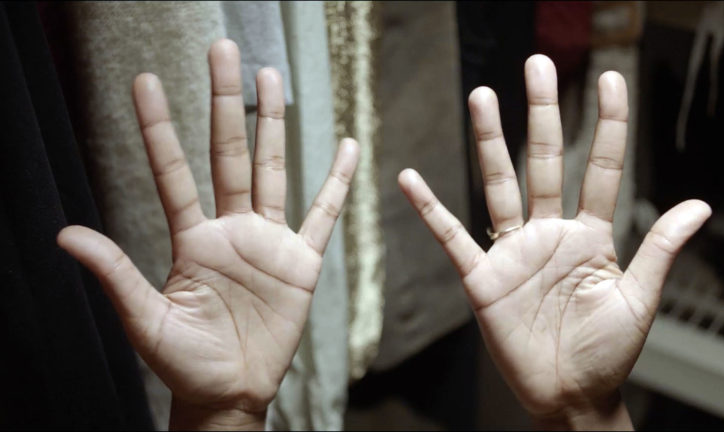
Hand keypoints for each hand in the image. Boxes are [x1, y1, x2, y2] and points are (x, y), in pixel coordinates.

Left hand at [57, 39, 359, 429]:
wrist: (230, 390)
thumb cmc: (185, 361)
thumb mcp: (144, 320)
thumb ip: (116, 273)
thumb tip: (67, 233)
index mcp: (192, 239)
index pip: (173, 172)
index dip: (160, 128)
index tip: (145, 82)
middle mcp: (231, 228)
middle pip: (228, 153)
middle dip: (225, 101)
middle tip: (221, 49)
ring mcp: (269, 240)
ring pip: (272, 169)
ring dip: (273, 124)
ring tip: (271, 77)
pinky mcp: (302, 261)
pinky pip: (323, 214)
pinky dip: (336, 182)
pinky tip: (345, 146)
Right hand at [399, 55, 710, 428]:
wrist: (569, 396)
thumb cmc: (607, 353)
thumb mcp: (639, 301)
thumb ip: (659, 249)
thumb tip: (698, 204)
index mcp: (591, 236)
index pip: (599, 169)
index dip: (607, 125)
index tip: (608, 79)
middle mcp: (549, 233)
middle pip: (543, 161)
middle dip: (541, 113)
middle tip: (537, 65)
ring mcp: (513, 252)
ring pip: (498, 186)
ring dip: (489, 142)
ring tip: (483, 97)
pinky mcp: (483, 278)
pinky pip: (453, 237)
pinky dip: (432, 210)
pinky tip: (412, 180)